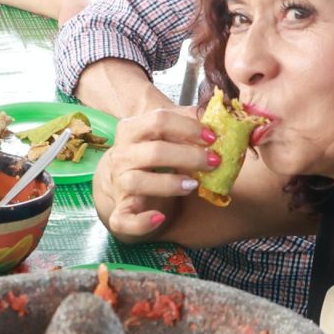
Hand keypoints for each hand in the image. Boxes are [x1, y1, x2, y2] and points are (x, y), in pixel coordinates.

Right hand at [92, 104, 218, 240]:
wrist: (121, 185)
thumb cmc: (150, 157)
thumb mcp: (163, 135)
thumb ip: (186, 123)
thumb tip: (215, 113)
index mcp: (131, 130)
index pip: (159, 120)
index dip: (189, 127)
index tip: (212, 138)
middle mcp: (121, 156)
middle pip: (154, 151)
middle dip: (188, 156)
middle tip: (214, 162)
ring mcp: (118, 184)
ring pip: (137, 182)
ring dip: (169, 184)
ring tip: (193, 185)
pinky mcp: (120, 212)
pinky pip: (124, 220)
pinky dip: (142, 221)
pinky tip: (160, 218)